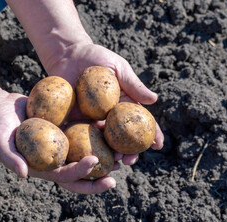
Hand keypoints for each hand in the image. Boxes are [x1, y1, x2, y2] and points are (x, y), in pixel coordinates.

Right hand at [0, 92, 115, 193]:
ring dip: (103, 158)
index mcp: (43, 168)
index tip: (94, 162)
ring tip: (121, 155)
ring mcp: (61, 147)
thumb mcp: (0, 142)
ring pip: (85, 156)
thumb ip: (10, 158)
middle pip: (79, 175)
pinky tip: (108, 127)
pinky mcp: (64, 132)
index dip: (80, 174)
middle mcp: (55, 160)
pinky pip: (82, 136)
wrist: (1, 108)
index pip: (65, 177)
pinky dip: (95, 135)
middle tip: (117, 175)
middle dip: (97, 179)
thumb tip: (24, 175)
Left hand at [46, 42, 164, 163]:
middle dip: (129, 152)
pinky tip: (89, 157)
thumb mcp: (117, 68)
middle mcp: (109, 116)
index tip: (158, 145)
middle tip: (130, 161)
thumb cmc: (95, 58)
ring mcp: (91, 120)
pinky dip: (86, 148)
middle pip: (122, 138)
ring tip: (113, 163)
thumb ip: (133, 84)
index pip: (140, 122)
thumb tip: (154, 99)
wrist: (67, 54)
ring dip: (109, 155)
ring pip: (103, 142)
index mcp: (123, 105)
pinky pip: (80, 136)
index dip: (151, 134)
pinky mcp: (74, 120)